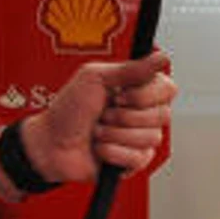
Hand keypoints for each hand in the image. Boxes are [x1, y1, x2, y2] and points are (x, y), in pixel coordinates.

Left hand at [20, 50, 176, 183]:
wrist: (51, 143)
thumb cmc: (68, 110)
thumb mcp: (95, 78)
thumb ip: (132, 69)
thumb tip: (161, 57)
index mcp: (138, 90)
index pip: (168, 89)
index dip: (146, 94)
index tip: (120, 94)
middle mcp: (144, 114)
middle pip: (162, 115)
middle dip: (125, 116)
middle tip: (104, 113)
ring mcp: (141, 139)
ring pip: (150, 138)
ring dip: (114, 134)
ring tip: (98, 131)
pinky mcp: (135, 161)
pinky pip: (138, 158)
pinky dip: (112, 152)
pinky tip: (100, 148)